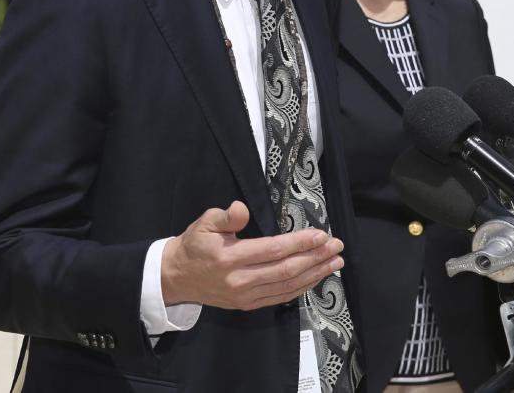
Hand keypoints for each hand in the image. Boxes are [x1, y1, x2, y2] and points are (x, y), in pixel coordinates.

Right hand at [160, 200, 343, 309]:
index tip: (321, 234)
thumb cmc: (194, 244)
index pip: (273, 250)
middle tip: (337, 246)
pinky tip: (316, 277)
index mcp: (231, 258)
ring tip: (335, 261)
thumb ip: (226, 216)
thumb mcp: (205, 222)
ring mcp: (245, 297)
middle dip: (315, 258)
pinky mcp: (248, 305)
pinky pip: (280, 297)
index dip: (300, 243)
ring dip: (314, 274)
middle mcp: (240, 281)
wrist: (176, 277)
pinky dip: (301, 288)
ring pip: (287, 287)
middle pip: (286, 270)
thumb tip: (242, 208)